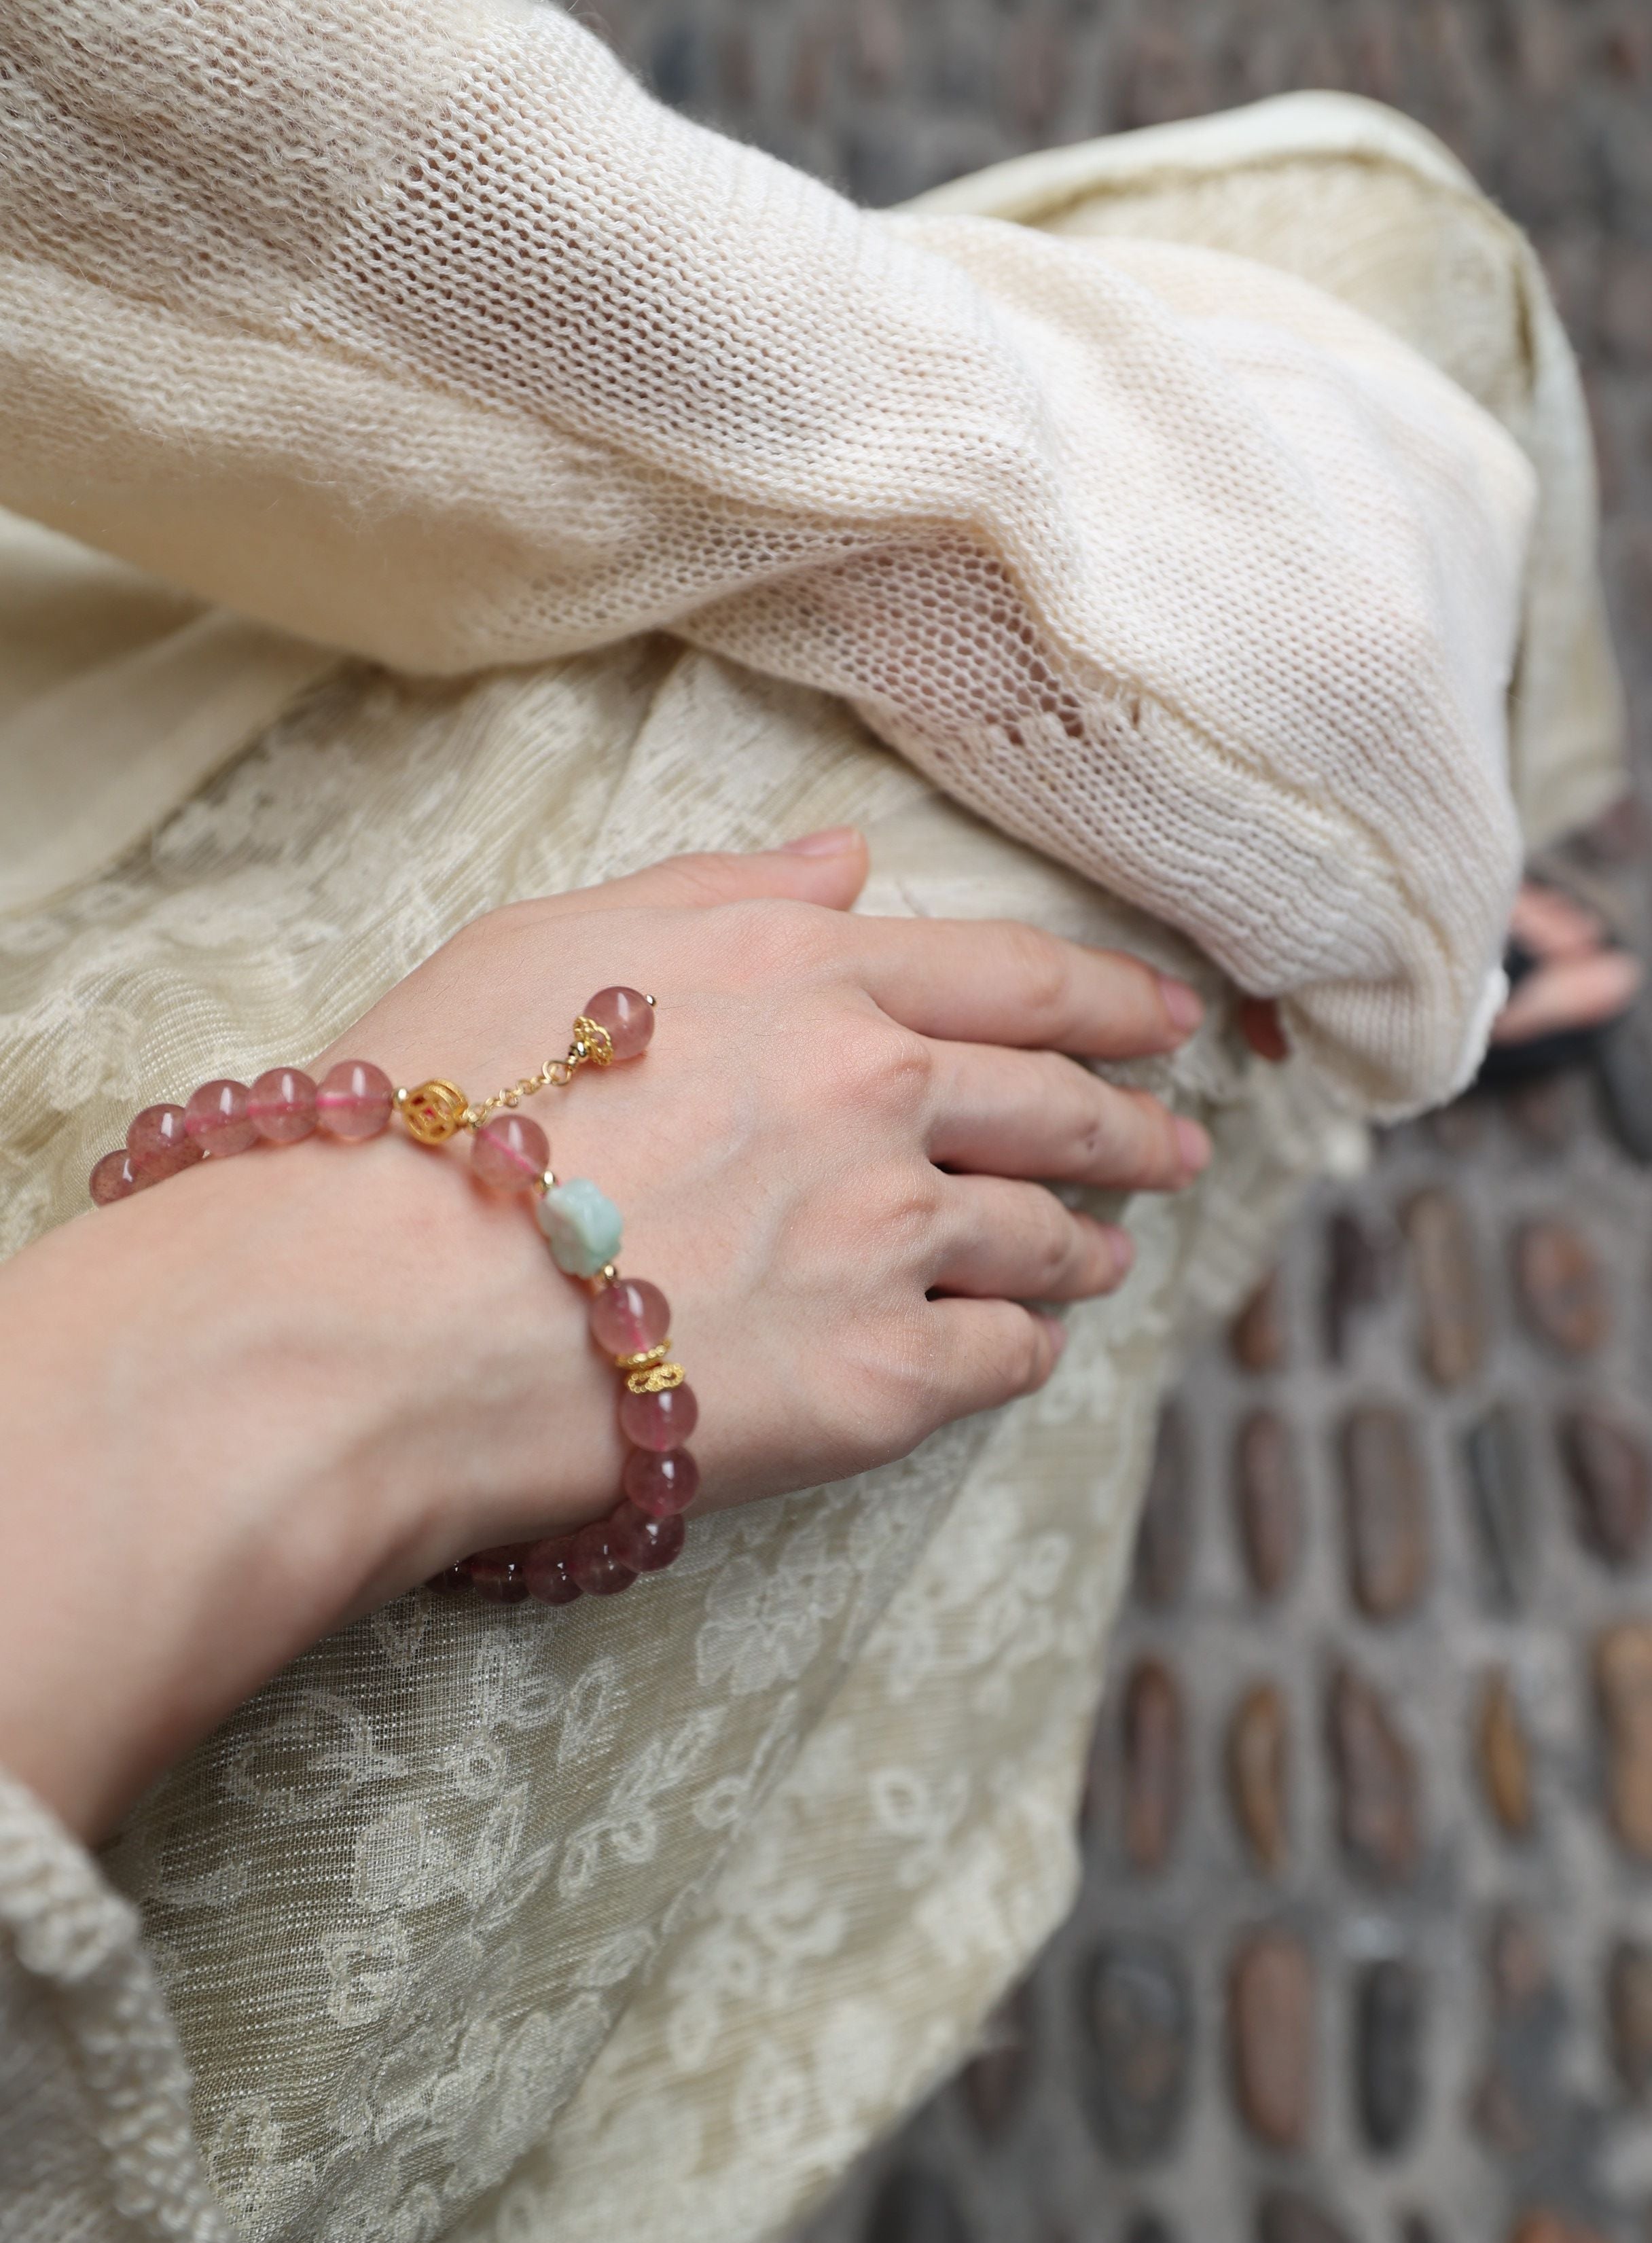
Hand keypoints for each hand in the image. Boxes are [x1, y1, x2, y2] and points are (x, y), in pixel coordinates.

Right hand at [0, 829, 1207, 1836]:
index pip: (1016, 978)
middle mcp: (879, 1096)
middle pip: (1057, 1106)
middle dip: (1135, 1126)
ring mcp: (890, 1241)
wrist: (385, 1307)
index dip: (1111, 1000)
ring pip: (1044, 1239)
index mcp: (809, 976)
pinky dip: (1026, 1349)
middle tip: (1179, 1145)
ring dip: (1089, 1245)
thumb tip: (843, 861)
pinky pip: (1001, 1361)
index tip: (1170, 1021)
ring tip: (1107, 1258)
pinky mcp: (881, 1381)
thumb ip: (721, 890)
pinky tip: (1023, 1351)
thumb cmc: (432, 1113)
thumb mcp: (555, 940)